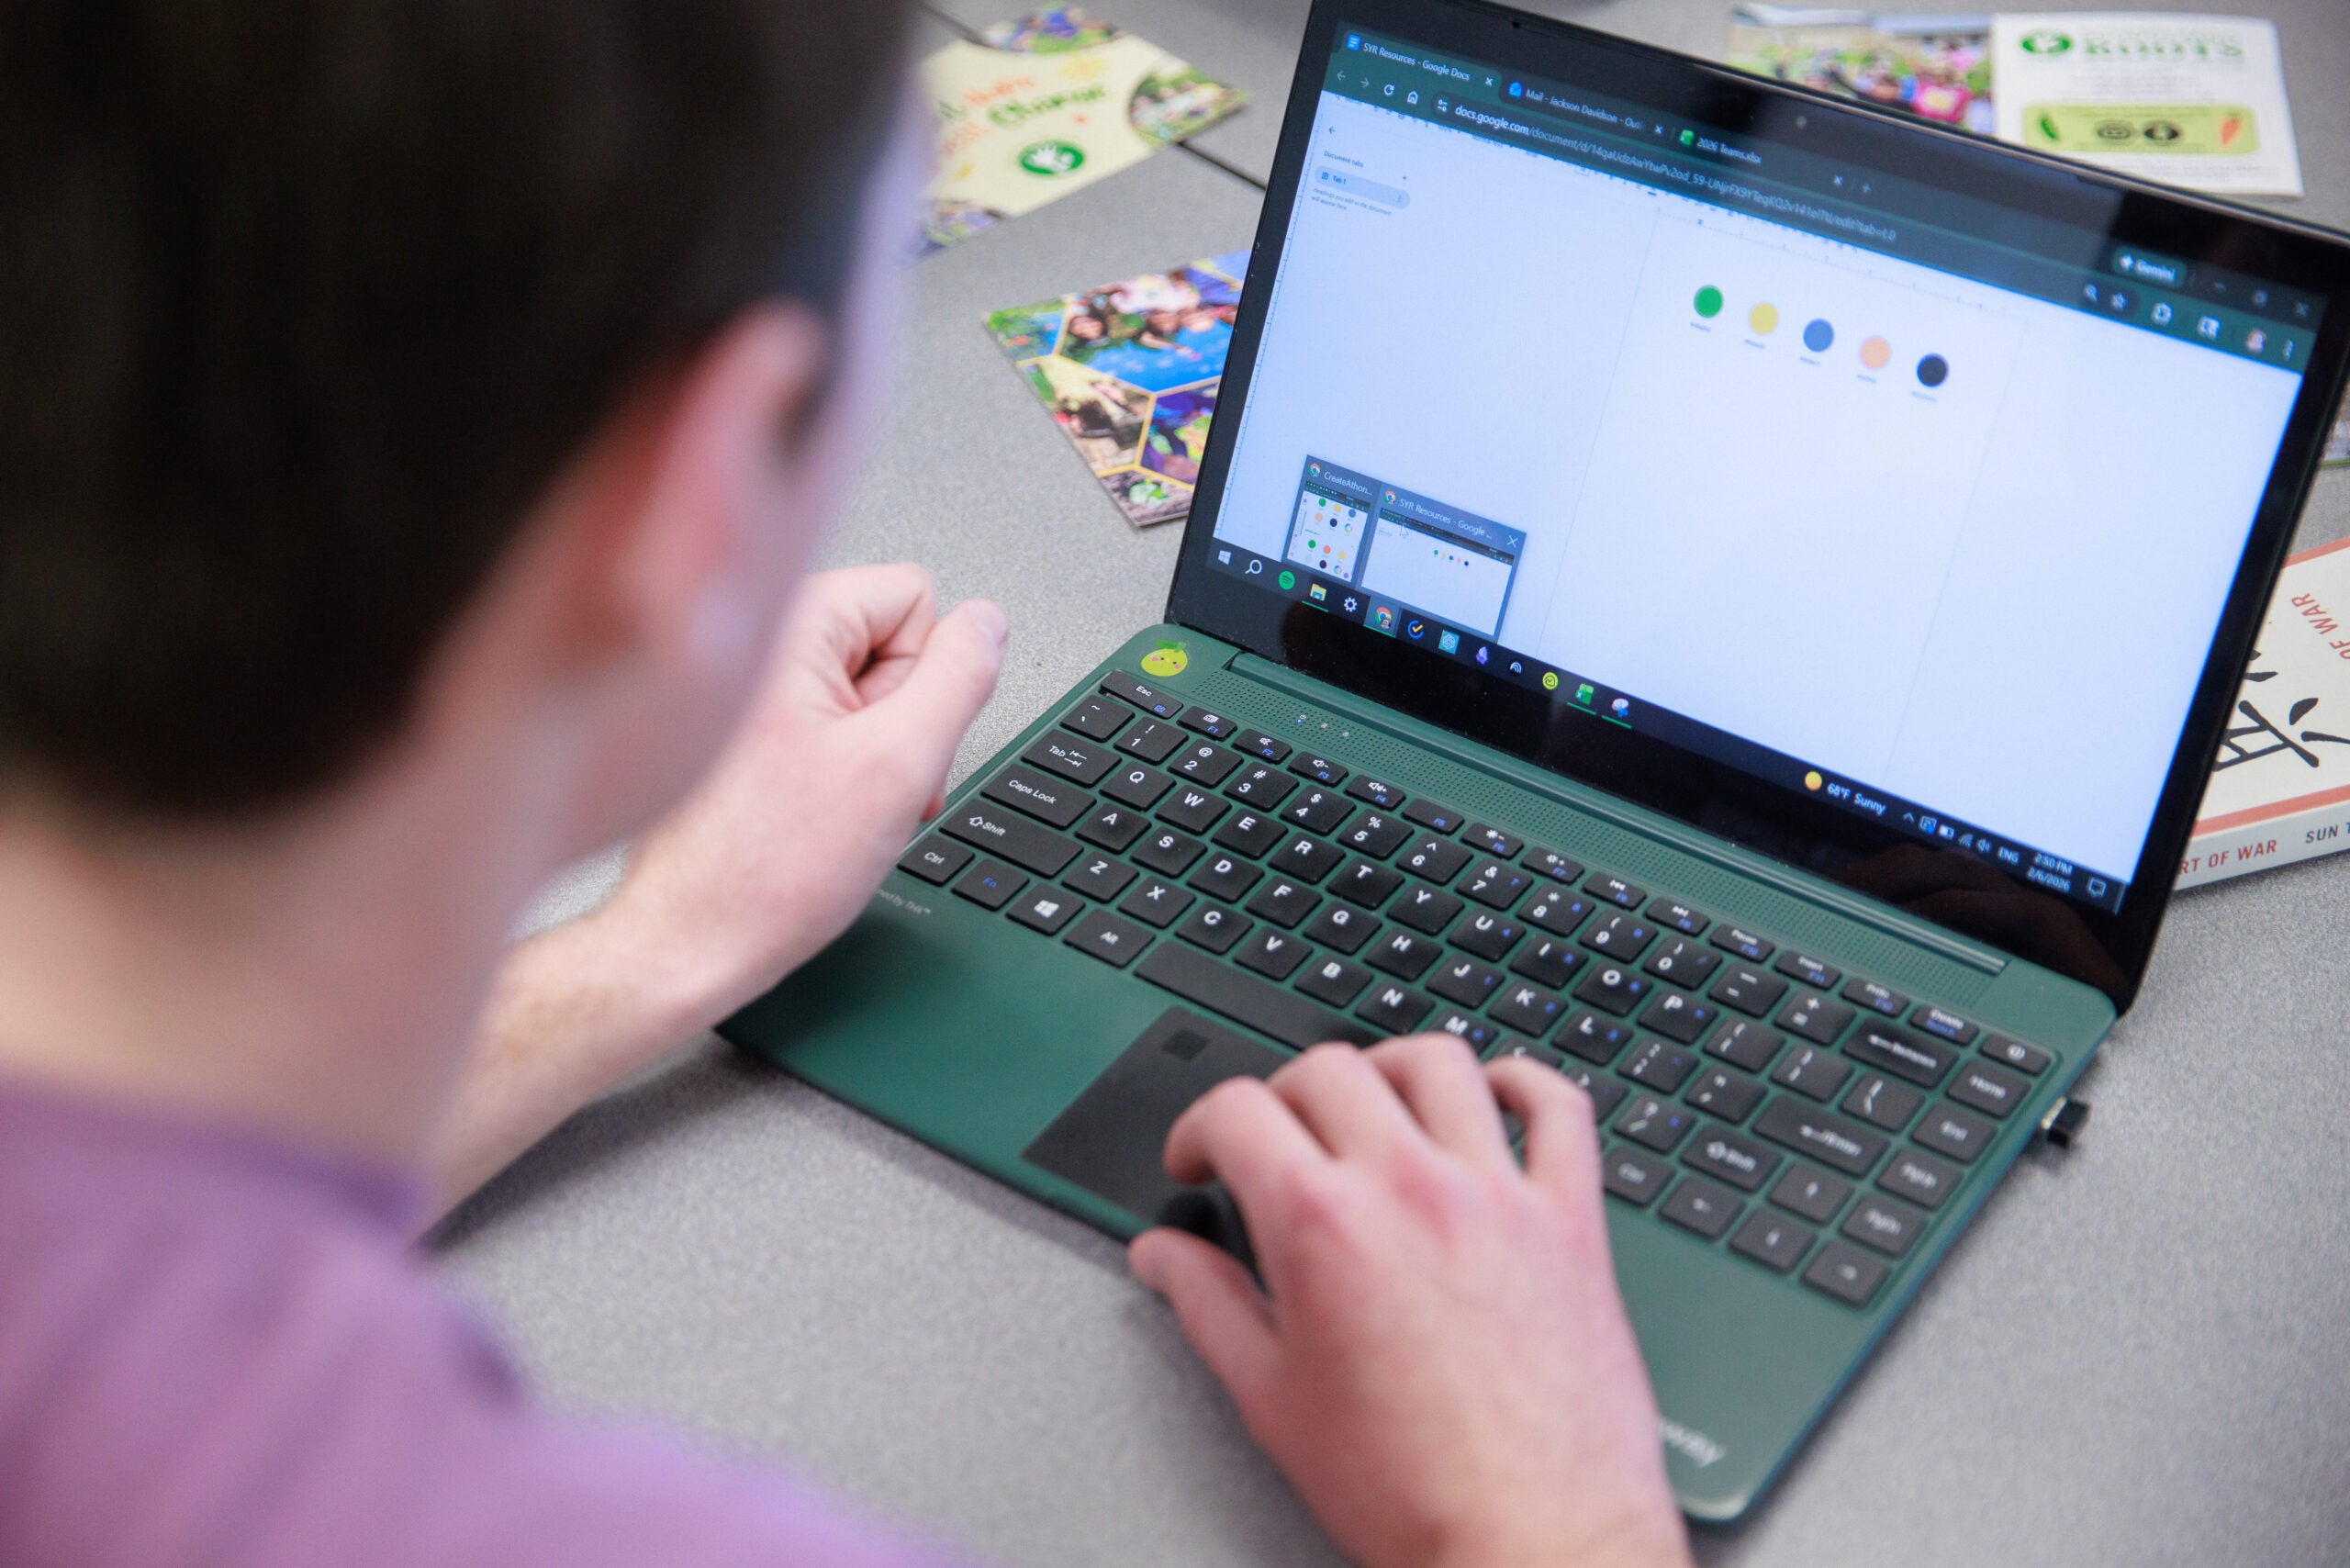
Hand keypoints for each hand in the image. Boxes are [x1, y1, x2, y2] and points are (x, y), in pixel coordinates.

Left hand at [425, 565, 1003, 1214]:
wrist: (689, 945)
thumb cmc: (766, 872)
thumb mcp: (900, 765)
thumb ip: (960, 679)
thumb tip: (988, 622)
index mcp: (788, 624)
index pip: (916, 598)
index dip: (927, 679)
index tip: (887, 739)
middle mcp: (758, 642)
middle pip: (890, 646)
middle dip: (902, 722)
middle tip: (865, 784)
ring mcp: (748, 689)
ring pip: (865, 695)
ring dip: (876, 756)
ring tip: (838, 808)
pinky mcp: (743, 731)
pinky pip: (828, 728)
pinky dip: (841, 773)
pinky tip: (817, 816)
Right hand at [1128, 1036, 1690, 1567]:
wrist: (1532, 1542)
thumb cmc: (1408, 1490)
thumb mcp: (1272, 1402)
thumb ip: (1207, 1307)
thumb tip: (1162, 1256)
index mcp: (1320, 1223)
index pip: (1238, 1110)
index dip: (1199, 1129)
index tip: (1201, 1160)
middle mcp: (1409, 1185)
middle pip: (1328, 1068)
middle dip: (1281, 1096)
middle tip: (1274, 1143)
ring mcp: (1498, 1192)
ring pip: (1439, 1061)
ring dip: (1389, 1069)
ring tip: (1372, 1105)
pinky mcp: (1570, 1217)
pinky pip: (1557, 1106)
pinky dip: (1523, 1084)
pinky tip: (1493, 1100)